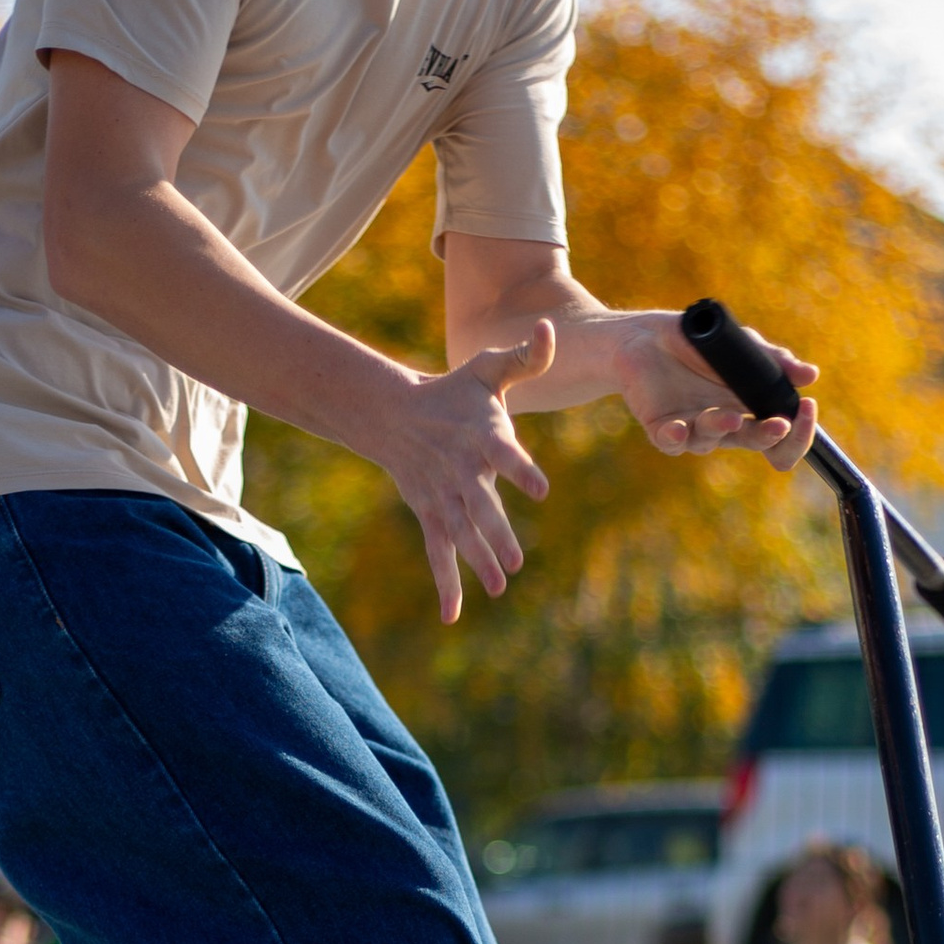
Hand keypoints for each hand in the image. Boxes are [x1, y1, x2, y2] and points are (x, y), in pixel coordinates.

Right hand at [378, 324, 553, 624]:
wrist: (393, 413)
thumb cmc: (453, 391)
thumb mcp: (486, 370)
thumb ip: (524, 357)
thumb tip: (550, 329)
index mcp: (481, 435)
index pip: (503, 454)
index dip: (520, 471)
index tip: (540, 490)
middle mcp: (461, 470)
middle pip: (480, 507)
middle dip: (496, 535)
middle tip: (516, 563)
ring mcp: (443, 496)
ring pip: (461, 534)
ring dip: (478, 561)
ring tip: (500, 586)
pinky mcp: (430, 514)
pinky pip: (437, 552)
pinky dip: (445, 584)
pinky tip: (453, 615)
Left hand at [614, 312, 819, 466]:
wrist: (643, 336)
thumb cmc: (694, 344)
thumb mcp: (740, 346)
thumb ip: (772, 361)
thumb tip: (810, 375)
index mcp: (747, 408)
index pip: (781, 433)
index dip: (797, 430)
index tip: (807, 407)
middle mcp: (723, 425)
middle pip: (754, 442)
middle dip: (770, 436)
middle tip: (779, 424)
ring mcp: (692, 428)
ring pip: (711, 440)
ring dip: (721, 428)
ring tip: (727, 416)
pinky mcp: (660, 427)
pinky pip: (670, 442)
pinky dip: (675, 438)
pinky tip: (679, 429)